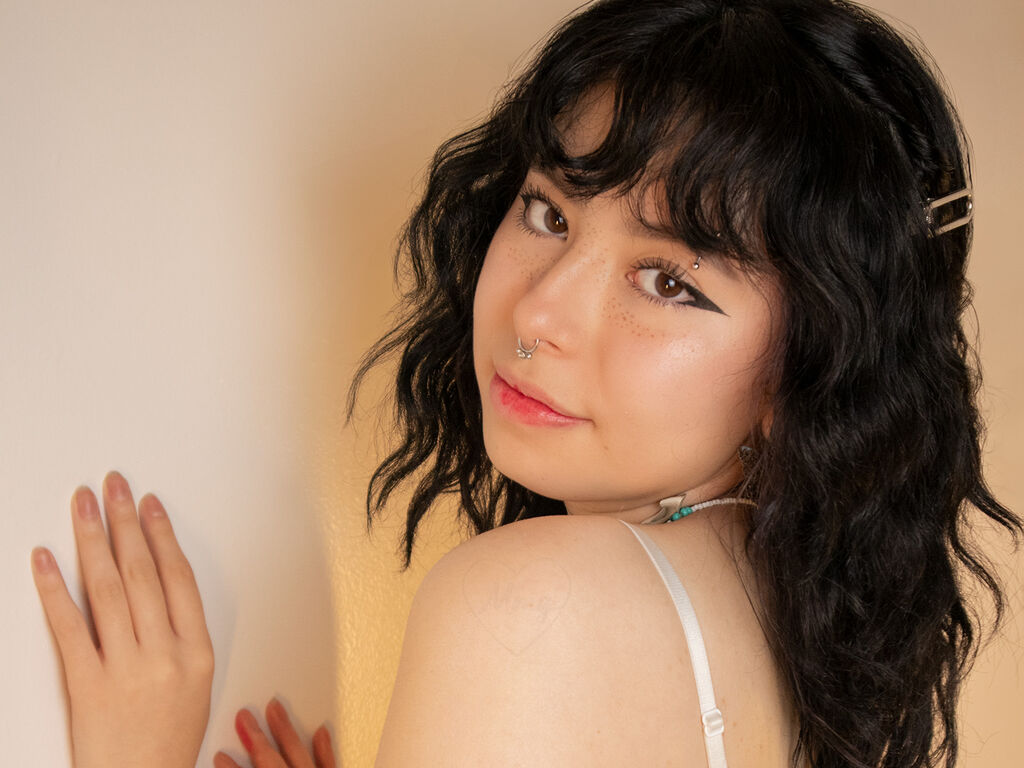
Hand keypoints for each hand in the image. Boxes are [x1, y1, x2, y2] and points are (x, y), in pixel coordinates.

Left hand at [31, 471, 213, 767]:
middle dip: (125, 523)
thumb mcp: (196, 685)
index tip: (148, 505)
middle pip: (142, 573)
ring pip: (108, 590)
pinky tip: (45, 561)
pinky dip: (55, 590)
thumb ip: (180, 634)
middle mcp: (164, 655)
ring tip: (82, 507)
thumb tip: (156, 581)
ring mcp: (125, 670)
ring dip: (92, 541)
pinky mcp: (86, 687)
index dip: (161, 535)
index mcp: (197, 653)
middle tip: (113, 487)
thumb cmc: (167, 742)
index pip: (177, 577)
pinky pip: (69, 629)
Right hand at [215, 698, 334, 767]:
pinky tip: (320, 730)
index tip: (220, 755)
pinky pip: (330, 765)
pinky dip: (325, 749)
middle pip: (271, 761)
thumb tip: (230, 762)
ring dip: (285, 731)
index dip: (231, 767)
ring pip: (299, 754)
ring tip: (274, 707)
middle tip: (244, 716)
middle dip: (256, 737)